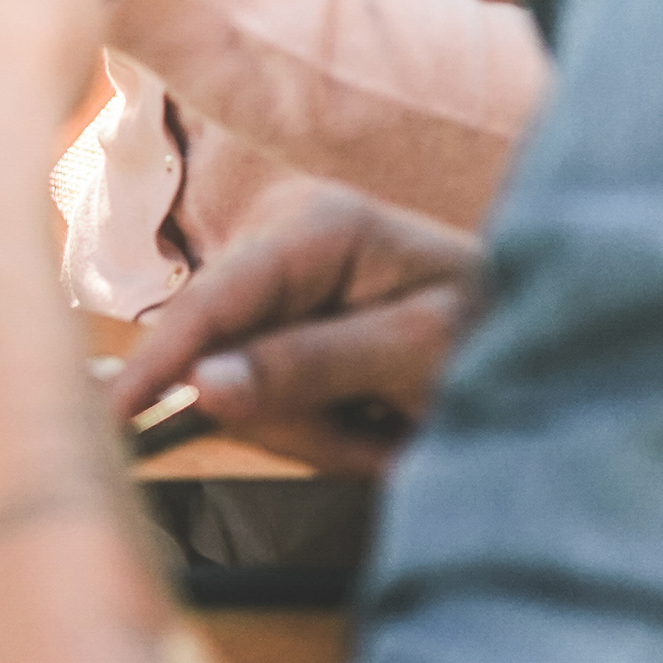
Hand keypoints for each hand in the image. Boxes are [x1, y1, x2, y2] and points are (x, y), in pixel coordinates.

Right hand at [108, 181, 479, 476]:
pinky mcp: (283, 325)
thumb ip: (309, 366)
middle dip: (298, 420)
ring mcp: (280, 284)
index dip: (159, 362)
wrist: (550, 338)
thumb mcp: (417, 354)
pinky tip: (377, 421)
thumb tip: (202, 384)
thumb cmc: (503, 329)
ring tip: (396, 428)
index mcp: (317, 225)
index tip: (112, 418)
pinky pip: (267, 400)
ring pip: (243, 393)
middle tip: (385, 437)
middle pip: (224, 360)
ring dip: (321, 434)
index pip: (213, 299)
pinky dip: (323, 431)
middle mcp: (283, 241)